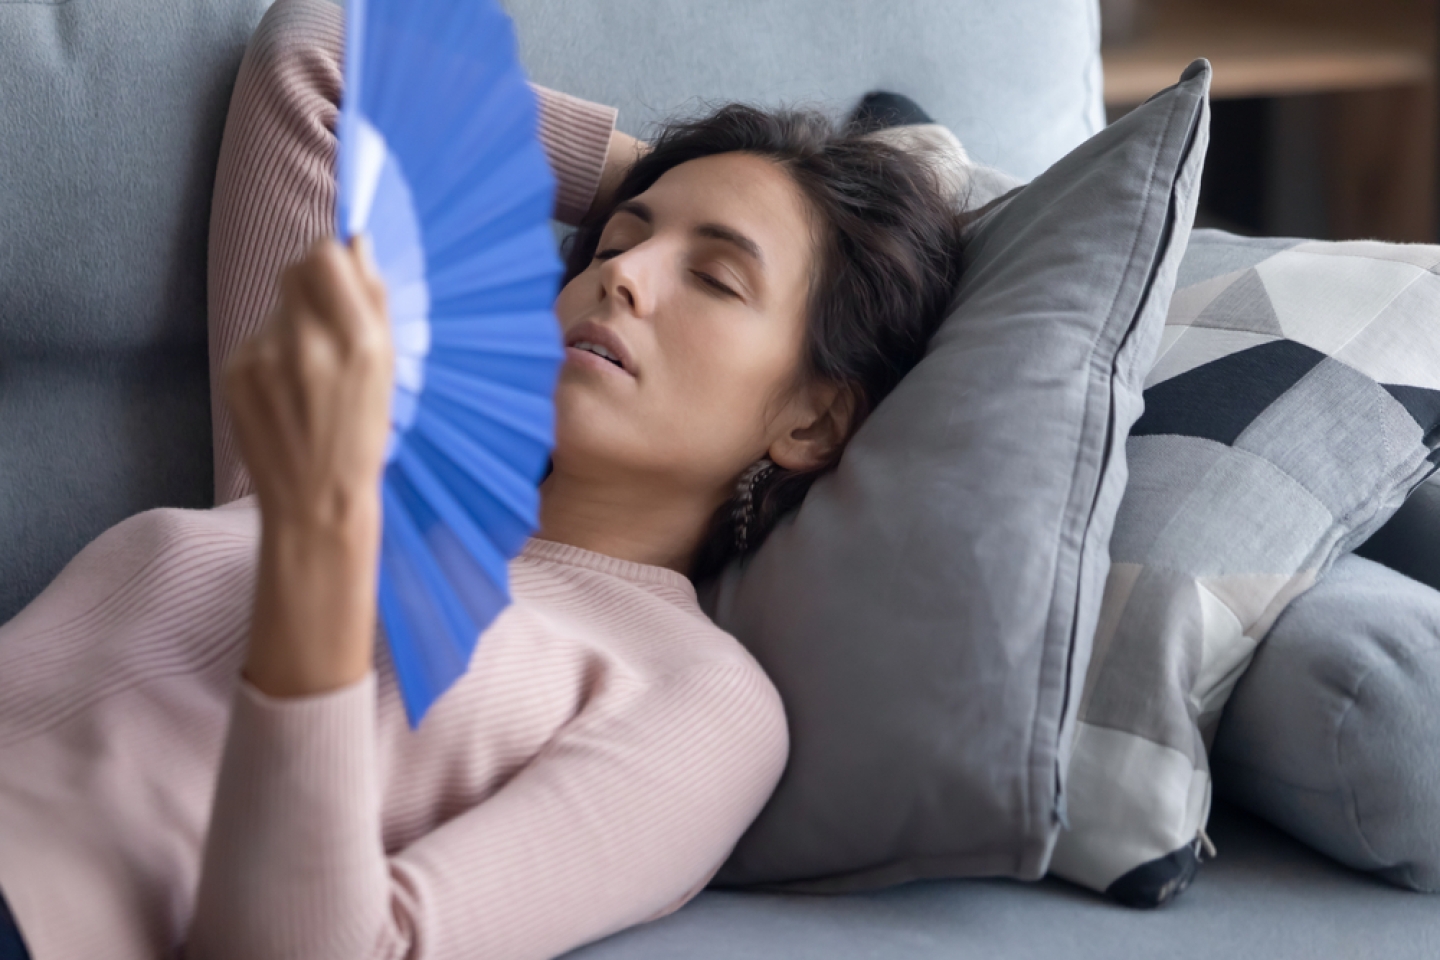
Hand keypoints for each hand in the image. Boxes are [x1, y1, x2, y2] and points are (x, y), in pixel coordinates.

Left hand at [224, 235, 392, 697]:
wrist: (315, 503)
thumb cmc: (361, 438)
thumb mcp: (387, 371)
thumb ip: (373, 302)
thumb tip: (358, 245)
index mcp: (357, 340)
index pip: (326, 254)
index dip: (333, 262)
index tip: (341, 278)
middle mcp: (306, 342)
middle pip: (295, 269)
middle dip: (312, 286)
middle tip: (327, 324)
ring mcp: (263, 357)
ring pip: (276, 306)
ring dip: (292, 322)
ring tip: (308, 371)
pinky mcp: (234, 372)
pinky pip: (255, 337)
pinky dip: (271, 353)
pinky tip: (286, 391)